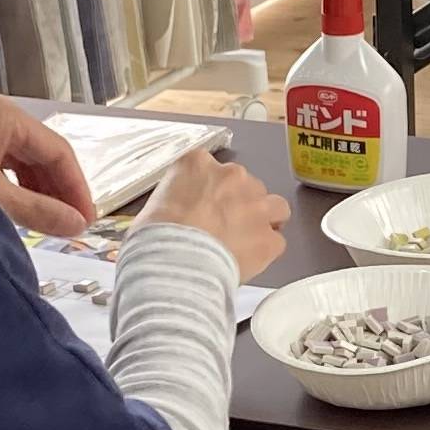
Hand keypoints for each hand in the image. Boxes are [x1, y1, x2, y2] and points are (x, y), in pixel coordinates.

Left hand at [0, 96, 94, 241]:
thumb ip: (37, 210)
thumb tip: (74, 223)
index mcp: (4, 117)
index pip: (57, 151)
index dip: (76, 187)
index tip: (86, 218)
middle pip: (42, 155)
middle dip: (60, 191)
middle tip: (73, 224)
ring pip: (24, 163)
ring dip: (41, 193)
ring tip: (54, 222)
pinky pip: (5, 168)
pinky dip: (20, 190)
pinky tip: (28, 211)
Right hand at [138, 144, 289, 283]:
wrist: (173, 265)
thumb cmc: (153, 238)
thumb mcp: (153, 205)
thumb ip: (175, 201)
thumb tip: (179, 216)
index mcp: (197, 164)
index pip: (211, 170)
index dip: (211, 192)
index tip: (204, 209)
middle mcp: (232, 175)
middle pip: (245, 186)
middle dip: (239, 205)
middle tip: (222, 229)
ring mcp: (256, 204)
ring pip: (274, 206)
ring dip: (264, 220)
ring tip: (247, 242)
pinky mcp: (269, 237)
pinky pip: (276, 241)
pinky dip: (266, 251)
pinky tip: (249, 263)